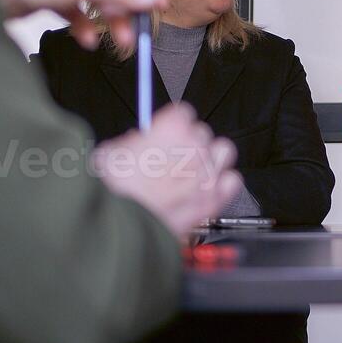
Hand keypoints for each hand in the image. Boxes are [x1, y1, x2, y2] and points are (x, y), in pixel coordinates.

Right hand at [91, 103, 240, 239]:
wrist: (117, 230)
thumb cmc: (111, 193)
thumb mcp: (108, 154)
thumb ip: (130, 143)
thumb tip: (135, 144)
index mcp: (173, 127)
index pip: (183, 113)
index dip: (170, 126)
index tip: (163, 135)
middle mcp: (195, 147)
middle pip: (202, 133)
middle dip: (187, 144)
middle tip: (170, 159)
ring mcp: (207, 174)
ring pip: (222, 152)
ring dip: (209, 159)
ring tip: (190, 172)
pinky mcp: (213, 202)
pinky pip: (232, 181)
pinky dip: (222, 185)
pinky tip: (204, 190)